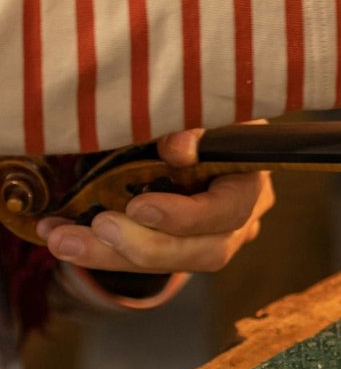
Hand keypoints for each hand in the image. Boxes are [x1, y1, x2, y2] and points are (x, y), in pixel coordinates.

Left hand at [35, 127, 274, 274]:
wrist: (178, 118)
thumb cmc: (190, 106)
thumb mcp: (193, 105)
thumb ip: (191, 123)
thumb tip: (178, 149)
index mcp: (250, 174)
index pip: (231, 209)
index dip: (187, 217)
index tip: (139, 206)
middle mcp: (244, 213)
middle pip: (206, 250)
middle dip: (146, 245)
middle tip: (98, 227)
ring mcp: (216, 234)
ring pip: (176, 263)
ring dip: (113, 255)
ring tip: (62, 239)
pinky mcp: (183, 244)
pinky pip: (146, 259)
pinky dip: (102, 250)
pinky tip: (63, 237)